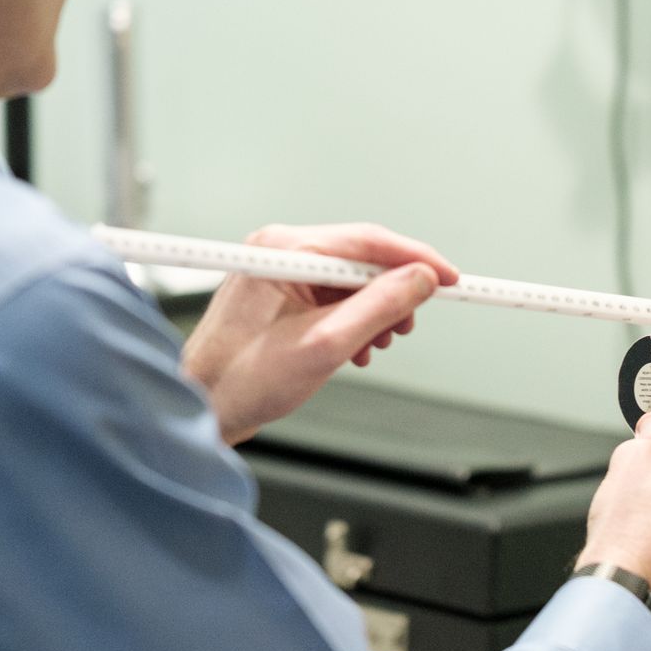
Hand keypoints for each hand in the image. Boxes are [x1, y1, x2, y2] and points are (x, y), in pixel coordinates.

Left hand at [180, 223, 457, 443]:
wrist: (200, 410)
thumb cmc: (242, 380)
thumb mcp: (325, 345)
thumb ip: (379, 307)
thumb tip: (420, 280)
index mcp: (285, 249)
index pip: (368, 241)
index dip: (416, 260)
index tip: (450, 279)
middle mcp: (280, 251)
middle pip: (360, 259)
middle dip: (392, 294)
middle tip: (407, 327)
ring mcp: (278, 272)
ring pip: (349, 282)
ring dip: (373, 313)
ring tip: (377, 346)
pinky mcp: (278, 295)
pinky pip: (331, 298)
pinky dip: (352, 322)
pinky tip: (355, 349)